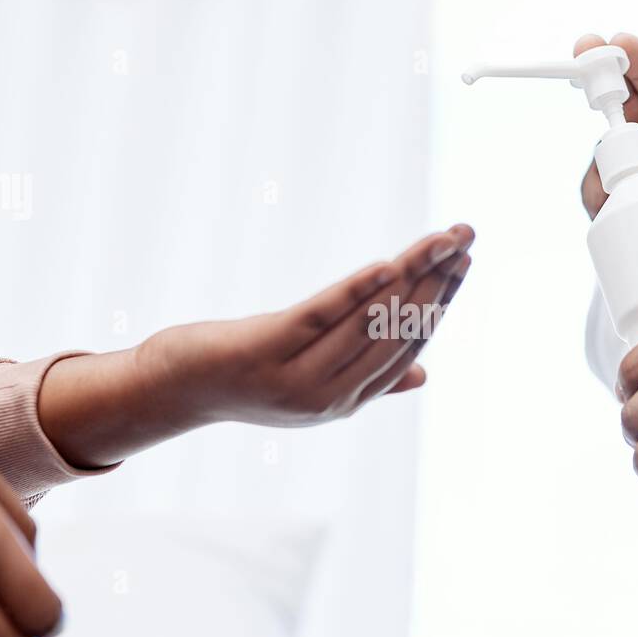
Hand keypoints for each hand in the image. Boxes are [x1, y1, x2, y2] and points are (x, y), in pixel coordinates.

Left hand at [39, 225, 474, 464]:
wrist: (172, 389)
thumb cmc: (243, 376)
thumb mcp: (312, 381)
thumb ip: (369, 378)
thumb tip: (424, 374)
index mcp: (348, 399)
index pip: (409, 344)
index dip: (440, 301)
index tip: (464, 259)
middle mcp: (330, 396)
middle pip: (397, 331)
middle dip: (437, 281)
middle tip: (466, 237)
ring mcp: (299, 378)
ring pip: (369, 321)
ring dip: (410, 275)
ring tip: (440, 239)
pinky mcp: (266, 351)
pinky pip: (321, 317)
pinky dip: (356, 291)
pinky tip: (385, 264)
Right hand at [575, 33, 637, 273]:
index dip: (636, 59)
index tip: (617, 43)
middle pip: (618, 99)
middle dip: (596, 79)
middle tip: (582, 67)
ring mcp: (634, 164)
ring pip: (603, 148)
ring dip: (603, 154)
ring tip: (616, 172)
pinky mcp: (620, 196)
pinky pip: (598, 190)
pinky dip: (599, 196)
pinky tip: (612, 206)